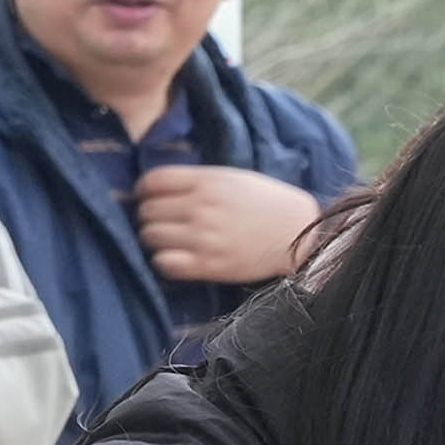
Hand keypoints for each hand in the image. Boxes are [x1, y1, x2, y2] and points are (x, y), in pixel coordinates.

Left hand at [130, 163, 323, 285]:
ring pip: (150, 237)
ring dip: (155, 239)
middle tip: (164, 221)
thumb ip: (196, 180)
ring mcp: (205, 238)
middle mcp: (201, 208)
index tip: (151, 198)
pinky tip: (177, 257)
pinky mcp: (210, 265)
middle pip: (146, 211)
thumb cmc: (266, 203)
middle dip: (150, 216)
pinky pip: (164, 263)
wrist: (300, 234)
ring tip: (171, 240)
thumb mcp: (232, 178)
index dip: (145, 191)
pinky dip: (164, 261)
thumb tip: (157, 188)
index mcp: (206, 183)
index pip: (150, 182)